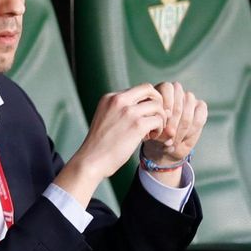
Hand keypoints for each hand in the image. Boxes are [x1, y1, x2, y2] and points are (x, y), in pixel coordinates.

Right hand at [53, 84, 165, 205]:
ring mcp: (128, 112)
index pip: (137, 90)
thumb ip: (121, 110)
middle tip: (156, 118)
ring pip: (157, 106)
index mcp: (109, 97)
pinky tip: (149, 137)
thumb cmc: (99, 145)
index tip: (144, 116)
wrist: (91, 161)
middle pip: (149, 89)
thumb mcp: (106, 119)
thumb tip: (145, 108)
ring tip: (151, 131)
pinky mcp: (137, 125)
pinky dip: (159, 129)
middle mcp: (119, 100)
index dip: (145, 102)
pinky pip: (158, 120)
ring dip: (159, 118)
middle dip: (158, 103)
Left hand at [141, 82, 206, 181]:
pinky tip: (183, 138)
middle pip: (179, 99)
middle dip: (173, 122)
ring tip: (173, 141)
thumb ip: (158, 127)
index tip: (160, 124)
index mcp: (159, 90)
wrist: (162, 146)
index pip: (167, 88)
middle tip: (167, 139)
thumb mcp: (149, 130)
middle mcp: (175, 91)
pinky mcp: (200, 108)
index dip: (165, 106)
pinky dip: (191, 130)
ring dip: (182, 128)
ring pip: (190, 106)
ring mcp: (189, 98)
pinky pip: (199, 116)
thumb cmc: (152, 134)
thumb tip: (171, 132)